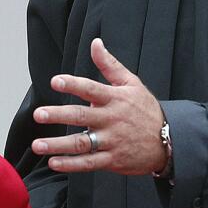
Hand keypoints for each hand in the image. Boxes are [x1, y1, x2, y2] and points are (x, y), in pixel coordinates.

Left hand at [31, 38, 167, 175]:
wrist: (169, 142)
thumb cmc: (146, 110)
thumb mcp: (132, 84)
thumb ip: (110, 65)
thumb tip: (95, 43)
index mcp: (115, 99)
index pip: (92, 89)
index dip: (74, 84)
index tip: (56, 81)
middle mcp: (112, 120)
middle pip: (82, 116)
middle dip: (58, 115)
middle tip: (38, 114)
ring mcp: (112, 141)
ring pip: (82, 143)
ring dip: (58, 145)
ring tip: (38, 145)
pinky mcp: (113, 160)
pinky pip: (89, 163)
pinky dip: (71, 164)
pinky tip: (54, 163)